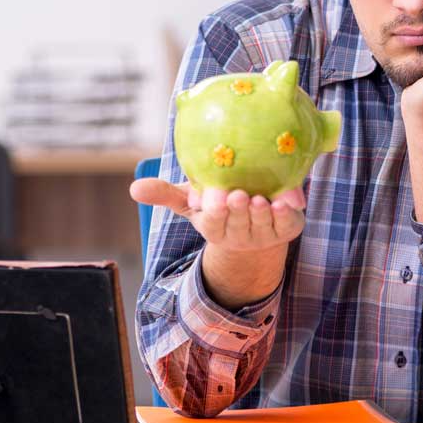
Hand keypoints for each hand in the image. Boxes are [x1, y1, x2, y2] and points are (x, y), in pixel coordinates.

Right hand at [129, 179, 306, 252]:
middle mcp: (239, 234)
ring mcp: (264, 234)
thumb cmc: (218, 206)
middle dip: (237, 211)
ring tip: (259, 198)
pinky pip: (287, 223)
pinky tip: (285, 201)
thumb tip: (134, 189)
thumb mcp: (191, 200)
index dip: (215, 213)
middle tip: (237, 194)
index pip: (213, 224)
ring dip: (262, 212)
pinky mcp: (287, 228)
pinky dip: (286, 213)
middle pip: (238, 224)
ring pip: (262, 224)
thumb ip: (165, 194)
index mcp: (214, 227)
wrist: (255, 221)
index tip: (215, 199)